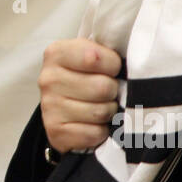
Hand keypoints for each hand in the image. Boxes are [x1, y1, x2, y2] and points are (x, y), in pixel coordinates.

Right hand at [39, 38, 121, 153]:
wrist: (63, 104)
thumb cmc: (85, 74)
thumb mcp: (91, 52)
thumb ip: (105, 49)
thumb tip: (133, 57)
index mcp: (56, 53)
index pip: (95, 57)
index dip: (113, 65)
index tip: (111, 68)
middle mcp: (48, 79)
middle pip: (102, 87)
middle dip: (112, 91)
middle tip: (107, 91)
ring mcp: (49, 107)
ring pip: (100, 112)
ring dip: (108, 112)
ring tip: (100, 106)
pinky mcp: (55, 132)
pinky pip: (94, 133)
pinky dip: (100, 131)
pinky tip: (92, 124)